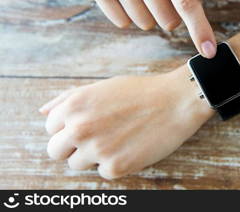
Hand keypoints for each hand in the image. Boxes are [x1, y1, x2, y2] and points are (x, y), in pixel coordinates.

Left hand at [39, 66, 213, 178]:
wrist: (176, 101)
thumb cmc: (140, 92)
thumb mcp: (101, 87)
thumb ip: (68, 98)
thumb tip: (42, 111)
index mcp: (74, 106)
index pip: (50, 127)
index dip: (69, 126)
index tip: (88, 123)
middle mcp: (80, 128)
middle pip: (55, 151)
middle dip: (72, 146)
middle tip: (97, 137)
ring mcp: (97, 150)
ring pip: (77, 165)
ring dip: (93, 155)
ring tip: (117, 139)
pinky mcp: (116, 167)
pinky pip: (103, 172)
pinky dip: (115, 163)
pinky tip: (131, 146)